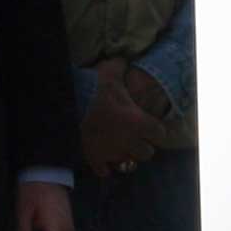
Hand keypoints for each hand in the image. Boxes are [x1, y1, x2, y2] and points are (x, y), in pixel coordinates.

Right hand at [81, 57, 165, 177]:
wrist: (69, 104)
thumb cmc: (95, 88)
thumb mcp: (112, 71)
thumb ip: (121, 66)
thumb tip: (124, 59)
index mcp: (139, 122)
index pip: (161, 134)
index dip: (156, 130)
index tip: (151, 126)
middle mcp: (130, 141)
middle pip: (147, 153)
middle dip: (143, 146)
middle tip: (136, 137)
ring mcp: (112, 152)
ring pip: (129, 165)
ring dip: (126, 157)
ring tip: (122, 149)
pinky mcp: (95, 159)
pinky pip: (105, 171)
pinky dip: (105, 167)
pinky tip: (103, 160)